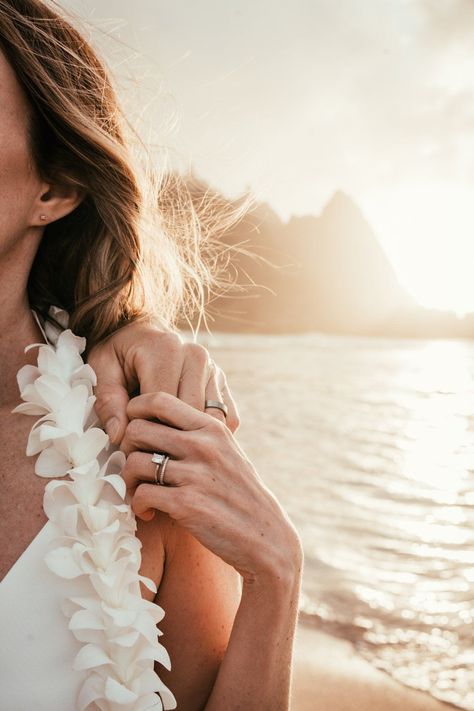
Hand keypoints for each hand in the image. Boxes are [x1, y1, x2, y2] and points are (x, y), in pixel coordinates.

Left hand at [87, 321, 239, 442]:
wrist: (139, 330)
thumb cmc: (117, 352)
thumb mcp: (101, 369)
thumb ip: (108, 401)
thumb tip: (120, 435)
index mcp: (167, 350)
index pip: (163, 404)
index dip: (146, 430)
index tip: (130, 443)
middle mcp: (196, 356)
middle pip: (190, 414)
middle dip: (169, 437)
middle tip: (147, 451)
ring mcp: (213, 368)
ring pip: (212, 419)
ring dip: (192, 438)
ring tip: (167, 447)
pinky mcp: (222, 380)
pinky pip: (228, 417)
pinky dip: (209, 433)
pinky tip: (188, 438)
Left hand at [120, 391, 302, 584]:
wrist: (265, 537)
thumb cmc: (239, 494)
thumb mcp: (226, 451)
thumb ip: (198, 433)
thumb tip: (156, 418)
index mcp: (211, 427)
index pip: (158, 400)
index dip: (134, 410)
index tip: (133, 430)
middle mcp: (203, 445)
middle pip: (137, 429)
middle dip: (127, 449)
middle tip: (134, 467)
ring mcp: (194, 474)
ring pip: (134, 462)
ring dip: (129, 480)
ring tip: (140, 492)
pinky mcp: (186, 504)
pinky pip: (141, 494)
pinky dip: (137, 504)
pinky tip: (148, 512)